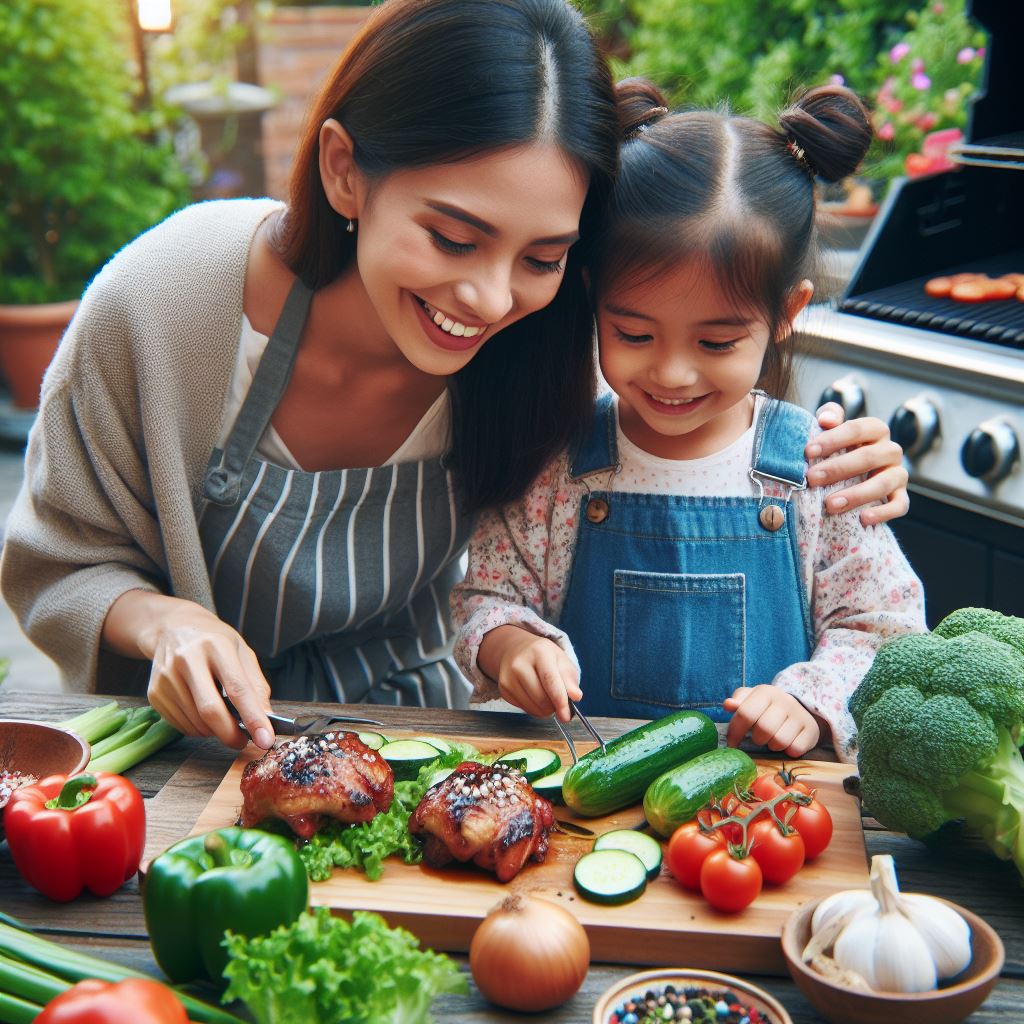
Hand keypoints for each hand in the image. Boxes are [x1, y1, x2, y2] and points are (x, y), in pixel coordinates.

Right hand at [104, 591, 273, 749]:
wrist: (173, 628)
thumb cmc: (214, 641)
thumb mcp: (242, 652)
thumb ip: (256, 685)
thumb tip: (266, 719)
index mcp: (216, 645)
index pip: (237, 688)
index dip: (253, 717)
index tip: (266, 739)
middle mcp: (187, 659)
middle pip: (210, 710)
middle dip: (231, 734)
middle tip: (244, 741)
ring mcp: (167, 676)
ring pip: (196, 722)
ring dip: (215, 732)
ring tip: (223, 718)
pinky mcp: (155, 692)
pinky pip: (181, 725)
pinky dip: (198, 729)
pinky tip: (202, 714)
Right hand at [477, 625, 581, 720]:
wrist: (517, 650)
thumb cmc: (545, 658)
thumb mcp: (562, 661)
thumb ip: (570, 679)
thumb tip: (576, 697)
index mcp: (539, 651)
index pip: (550, 680)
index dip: (560, 700)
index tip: (567, 715)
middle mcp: (519, 663)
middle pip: (540, 697)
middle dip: (554, 707)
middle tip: (559, 704)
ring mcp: (508, 676)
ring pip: (532, 706)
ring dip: (545, 710)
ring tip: (548, 699)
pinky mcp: (503, 689)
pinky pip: (523, 709)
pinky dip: (534, 709)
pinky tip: (535, 697)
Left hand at [723, 684, 818, 757]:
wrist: (798, 708)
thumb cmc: (766, 707)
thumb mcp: (751, 700)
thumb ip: (738, 702)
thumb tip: (728, 705)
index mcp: (765, 692)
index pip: (745, 713)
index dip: (735, 732)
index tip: (732, 743)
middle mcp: (784, 701)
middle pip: (763, 730)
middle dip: (757, 739)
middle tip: (758, 738)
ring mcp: (800, 715)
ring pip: (779, 741)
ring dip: (772, 745)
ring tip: (772, 739)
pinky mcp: (812, 730)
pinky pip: (795, 749)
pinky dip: (788, 751)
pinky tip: (787, 744)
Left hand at [806, 403, 908, 526]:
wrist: (851, 477)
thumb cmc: (838, 450)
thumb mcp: (832, 431)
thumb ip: (829, 417)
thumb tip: (826, 420)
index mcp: (875, 430)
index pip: (857, 428)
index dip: (833, 438)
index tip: (808, 451)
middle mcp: (890, 451)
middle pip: (869, 456)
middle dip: (838, 468)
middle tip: (812, 478)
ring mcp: (898, 474)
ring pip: (884, 482)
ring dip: (857, 494)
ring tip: (831, 504)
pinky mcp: (901, 497)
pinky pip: (899, 505)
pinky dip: (883, 512)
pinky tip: (863, 518)